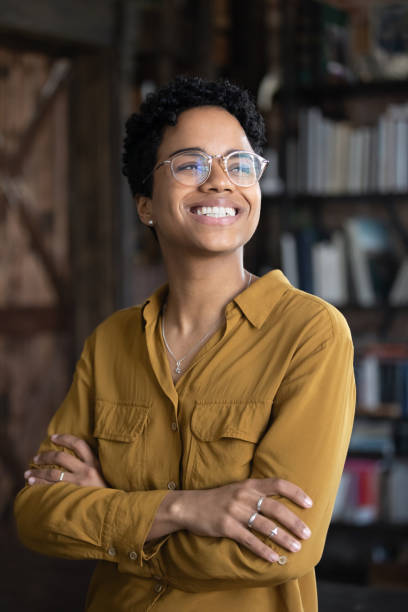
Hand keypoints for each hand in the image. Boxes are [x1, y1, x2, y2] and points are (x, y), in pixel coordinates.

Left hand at [24, 434, 106, 487]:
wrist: (111, 508)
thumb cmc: (105, 492)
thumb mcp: (102, 474)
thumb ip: (90, 465)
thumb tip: (70, 458)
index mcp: (94, 463)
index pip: (79, 444)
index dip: (64, 438)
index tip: (52, 437)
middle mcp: (87, 470)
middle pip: (61, 457)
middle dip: (45, 456)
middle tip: (35, 458)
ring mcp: (79, 483)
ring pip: (53, 472)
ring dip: (38, 471)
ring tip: (27, 473)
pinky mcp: (72, 495)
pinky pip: (51, 487)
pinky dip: (39, 483)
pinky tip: (32, 482)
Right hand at [166, 478, 312, 562]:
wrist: (189, 505)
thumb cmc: (217, 499)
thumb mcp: (237, 489)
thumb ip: (256, 493)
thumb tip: (280, 504)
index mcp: (249, 484)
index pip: (278, 484)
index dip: (295, 493)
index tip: (309, 503)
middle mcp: (244, 495)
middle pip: (276, 508)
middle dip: (294, 522)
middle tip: (307, 533)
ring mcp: (235, 511)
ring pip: (265, 526)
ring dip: (283, 538)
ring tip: (296, 548)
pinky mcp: (226, 526)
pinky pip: (249, 540)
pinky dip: (263, 549)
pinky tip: (273, 557)